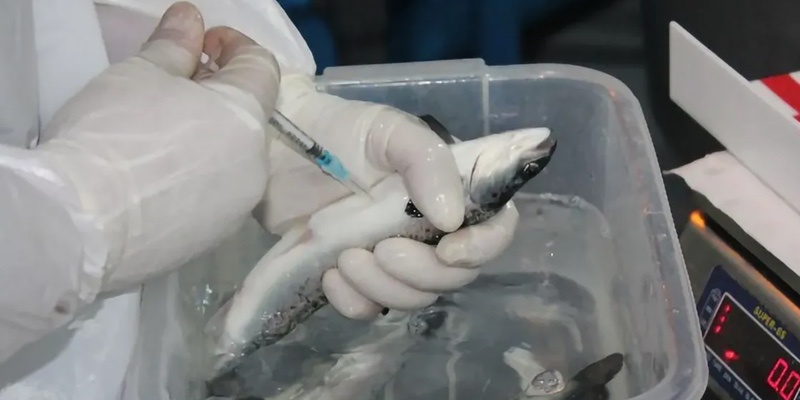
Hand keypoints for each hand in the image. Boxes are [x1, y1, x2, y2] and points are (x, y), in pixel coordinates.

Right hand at [37, 2, 280, 292]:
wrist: (83, 227)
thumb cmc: (114, 136)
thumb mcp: (140, 74)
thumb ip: (175, 45)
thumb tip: (190, 20)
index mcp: (246, 118)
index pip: (262, 68)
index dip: (234, 47)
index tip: (200, 45)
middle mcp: (256, 165)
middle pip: (247, 117)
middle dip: (216, 96)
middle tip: (170, 91)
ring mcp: (238, 208)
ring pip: (232, 160)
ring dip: (207, 141)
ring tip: (159, 139)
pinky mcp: (214, 239)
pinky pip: (214, 197)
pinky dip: (195, 180)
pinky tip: (155, 181)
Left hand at [255, 74, 519, 318]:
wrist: (275, 143)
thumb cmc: (339, 129)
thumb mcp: (389, 130)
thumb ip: (427, 162)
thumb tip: (452, 217)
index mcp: (450, 190)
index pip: (493, 229)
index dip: (483, 248)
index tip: (449, 250)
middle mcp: (429, 228)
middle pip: (453, 275)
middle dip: (421, 273)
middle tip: (381, 250)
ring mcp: (393, 255)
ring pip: (413, 297)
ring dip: (384, 287)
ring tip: (346, 257)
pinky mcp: (355, 275)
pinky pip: (369, 308)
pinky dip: (354, 302)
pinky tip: (330, 276)